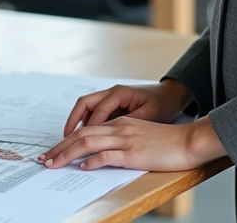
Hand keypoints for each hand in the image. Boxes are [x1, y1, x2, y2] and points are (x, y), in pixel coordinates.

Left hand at [38, 116, 224, 171]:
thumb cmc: (167, 143)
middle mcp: (120, 128)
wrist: (188, 142)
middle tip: (43, 159)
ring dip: (67, 154)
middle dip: (59, 148)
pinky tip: (83, 167)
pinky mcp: (134, 153)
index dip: (66, 141)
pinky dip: (92, 161)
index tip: (53, 152)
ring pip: (88, 143)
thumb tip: (99, 157)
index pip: (86, 130)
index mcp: (120, 124)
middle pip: (81, 135)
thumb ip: (121, 143)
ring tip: (53, 163)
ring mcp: (126, 140)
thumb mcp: (140, 137)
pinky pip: (108, 155)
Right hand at [62, 79, 192, 136]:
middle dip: (72, 121)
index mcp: (120, 93)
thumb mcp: (149, 115)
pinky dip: (87, 123)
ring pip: (87, 107)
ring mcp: (111, 97)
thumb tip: (110, 134)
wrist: (172, 95)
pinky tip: (86, 137)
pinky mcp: (114, 104)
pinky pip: (95, 112)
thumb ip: (129, 124)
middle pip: (84, 103)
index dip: (89, 128)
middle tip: (63, 140)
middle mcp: (112, 92)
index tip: (80, 144)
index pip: (97, 111)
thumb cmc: (163, 104)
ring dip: (78, 122)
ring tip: (70, 140)